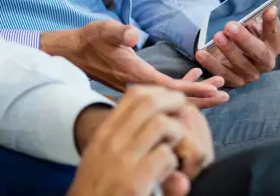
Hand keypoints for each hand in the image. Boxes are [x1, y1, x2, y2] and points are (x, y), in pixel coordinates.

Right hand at [41, 21, 228, 108]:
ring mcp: (136, 87)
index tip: (217, 93)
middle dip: (201, 98)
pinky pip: (162, 91)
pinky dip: (179, 87)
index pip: (171, 89)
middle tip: (226, 95)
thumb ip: (118, 32)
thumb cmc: (89, 39)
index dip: (195, 91)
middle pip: (175, 99)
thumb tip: (131, 34)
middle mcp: (138, 85)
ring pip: (170, 97)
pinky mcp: (135, 83)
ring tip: (216, 88)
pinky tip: (191, 79)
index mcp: (135, 76)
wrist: (71, 52)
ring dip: (192, 93)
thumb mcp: (103, 30)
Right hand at [70, 87, 207, 195]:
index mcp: (103, 134)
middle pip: (149, 103)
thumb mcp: (99, 157)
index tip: (170, 100)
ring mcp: (122, 160)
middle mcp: (110, 141)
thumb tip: (146, 118)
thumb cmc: (95, 189)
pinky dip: (174, 163)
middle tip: (185, 111)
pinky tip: (169, 173)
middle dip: (173, 103)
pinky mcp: (134, 182)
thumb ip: (119, 137)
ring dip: (176, 133)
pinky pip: (166, 156)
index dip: (158, 93)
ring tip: (178, 147)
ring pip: (161, 124)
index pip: (133, 96)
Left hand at [195, 0, 279, 88]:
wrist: (228, 47)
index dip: (272, 23)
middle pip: (259, 54)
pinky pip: (222, 75)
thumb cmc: (243, 26)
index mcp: (274, 43)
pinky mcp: (233, 81)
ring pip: (241, 66)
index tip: (269, 8)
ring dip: (228, 51)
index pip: (276, 34)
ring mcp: (250, 74)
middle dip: (245, 40)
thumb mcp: (247, 10)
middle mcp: (265, 61)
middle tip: (231, 25)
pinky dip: (211, 64)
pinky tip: (201, 52)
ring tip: (217, 35)